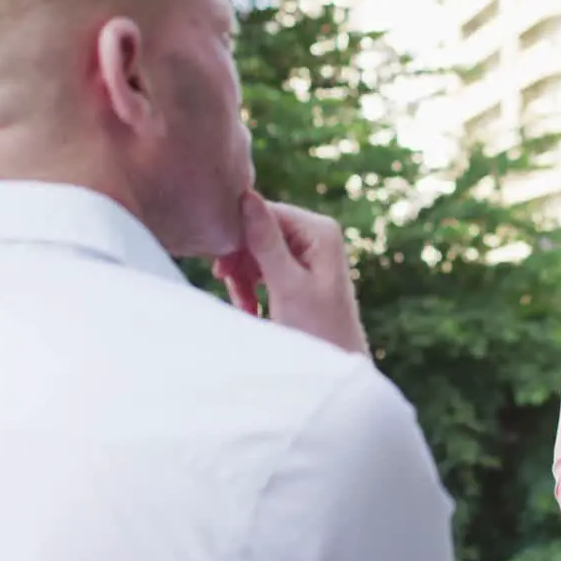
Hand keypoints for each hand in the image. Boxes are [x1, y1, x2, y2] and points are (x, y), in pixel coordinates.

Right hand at [212, 192, 368, 355]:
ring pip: (258, 249)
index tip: (223, 269)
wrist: (337, 364)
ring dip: (244, 276)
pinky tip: (251, 307)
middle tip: (229, 289)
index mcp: (320, 230)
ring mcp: (311, 251)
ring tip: (245, 306)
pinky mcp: (303, 270)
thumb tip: (246, 195)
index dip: (238, 237)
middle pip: (259, 230)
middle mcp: (318, 233)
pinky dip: (253, 285)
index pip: (264, 212)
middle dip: (241, 260)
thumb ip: (266, 241)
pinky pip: (265, 265)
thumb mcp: (287, 285)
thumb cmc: (317, 329)